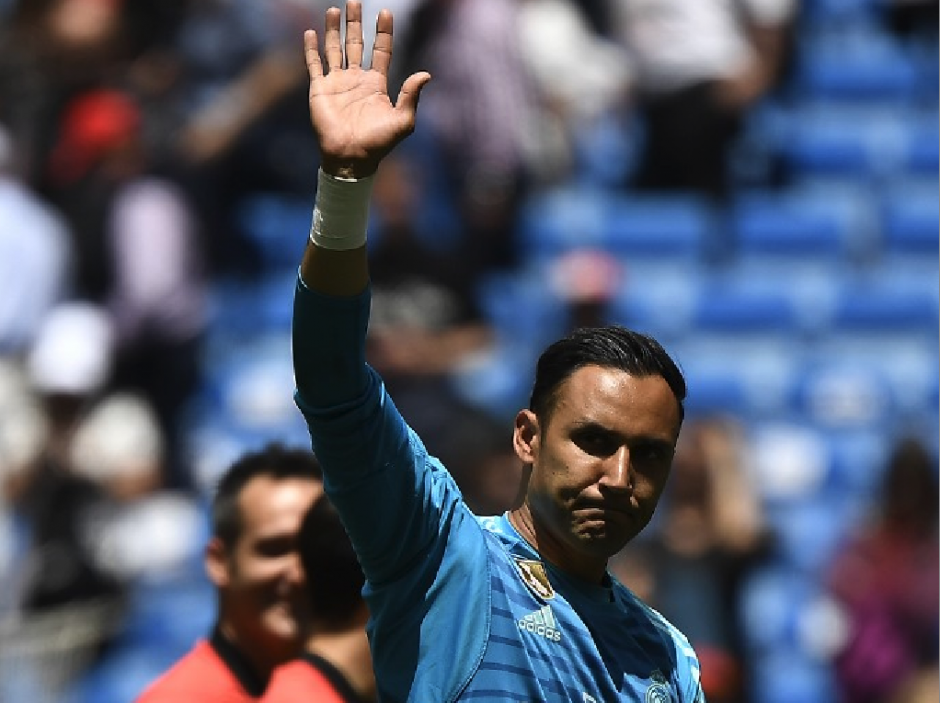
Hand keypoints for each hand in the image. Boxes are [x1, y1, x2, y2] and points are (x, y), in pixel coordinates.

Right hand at [305, 1, 430, 178]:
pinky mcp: (320, 89)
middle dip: (356, 23)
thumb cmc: (378, 144)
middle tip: (355, 2)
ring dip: (334, 30)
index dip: (383, 32)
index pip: (381, 51)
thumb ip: (412, 96)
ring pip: (335, 49)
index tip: (385, 12)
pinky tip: (311, 32)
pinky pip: (314, 65)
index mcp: (376, 84)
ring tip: (334, 10)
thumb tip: (426, 74)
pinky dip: (311, 49)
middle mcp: (357, 80)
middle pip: (356, 44)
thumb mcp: (403, 121)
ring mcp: (337, 83)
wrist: (351, 158)